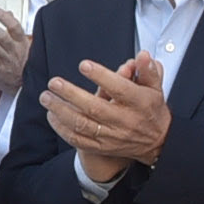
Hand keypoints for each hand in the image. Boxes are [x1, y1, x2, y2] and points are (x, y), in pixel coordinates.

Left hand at [0, 9, 30, 96]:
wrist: (24, 84)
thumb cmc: (22, 61)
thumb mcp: (23, 43)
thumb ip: (14, 28)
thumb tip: (8, 13)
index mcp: (21, 42)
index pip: (14, 26)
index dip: (3, 16)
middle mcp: (14, 51)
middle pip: (1, 35)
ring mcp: (7, 61)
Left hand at [45, 56, 169, 181]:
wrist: (158, 142)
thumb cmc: (151, 110)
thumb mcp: (155, 88)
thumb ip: (148, 71)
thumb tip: (142, 55)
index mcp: (139, 103)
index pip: (119, 89)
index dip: (101, 76)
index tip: (83, 65)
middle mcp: (125, 120)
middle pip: (95, 108)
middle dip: (71, 94)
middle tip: (54, 82)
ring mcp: (112, 136)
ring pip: (83, 125)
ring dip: (61, 111)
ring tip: (46, 97)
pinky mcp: (103, 147)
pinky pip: (79, 140)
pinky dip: (62, 129)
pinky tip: (52, 116)